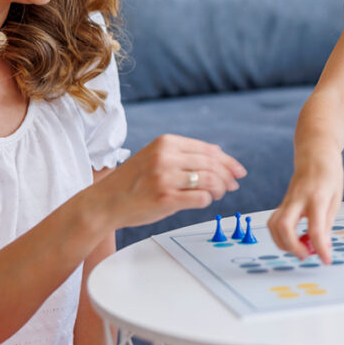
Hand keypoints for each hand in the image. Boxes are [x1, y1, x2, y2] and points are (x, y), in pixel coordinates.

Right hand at [94, 134, 245, 229]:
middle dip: (228, 176)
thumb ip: (185, 154)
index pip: (208, 149)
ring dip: (219, 189)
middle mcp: (166, 157)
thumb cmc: (133, 182)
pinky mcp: (166, 198)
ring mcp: (166, 177)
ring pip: (210, 181)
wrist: (105, 202)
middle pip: (212, 164)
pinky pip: (200, 198)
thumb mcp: (156, 156)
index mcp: (166, 142)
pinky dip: (208, 200)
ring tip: (218, 194)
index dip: (228, 161)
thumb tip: (220, 154)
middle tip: (233, 186)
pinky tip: (204, 201)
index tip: (238, 171)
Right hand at [267, 151, 343, 263]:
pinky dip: (280, 235)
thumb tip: (323, 248)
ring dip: (283, 243)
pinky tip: (294, 239)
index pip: (316, 229)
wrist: (315, 153)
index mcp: (317, 197)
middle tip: (306, 255)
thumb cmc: (328, 174)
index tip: (326, 260)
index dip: (320, 249)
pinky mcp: (282, 203)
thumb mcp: (336, 199)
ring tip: (300, 248)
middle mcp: (298, 198)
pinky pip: (274, 222)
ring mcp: (287, 200)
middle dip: (292, 247)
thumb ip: (327, 224)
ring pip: (273, 225)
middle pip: (284, 227)